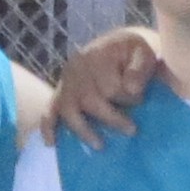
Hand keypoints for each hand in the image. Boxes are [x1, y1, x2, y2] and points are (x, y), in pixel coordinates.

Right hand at [48, 27, 162, 147]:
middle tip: (131, 130)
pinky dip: (48, 127)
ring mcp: (65, 81)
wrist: (113, 46)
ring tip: (100, 145)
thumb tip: (132, 90)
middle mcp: (76, 68)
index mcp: (97, 56)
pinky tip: (51, 143)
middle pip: (89, 99)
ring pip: (68, 109)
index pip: (109, 85)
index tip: (141, 101)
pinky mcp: (59, 93)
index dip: (126, 98)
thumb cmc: (129, 53)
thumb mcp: (141, 53)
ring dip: (83, 130)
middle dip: (111, 118)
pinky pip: (48, 111)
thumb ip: (139, 69)